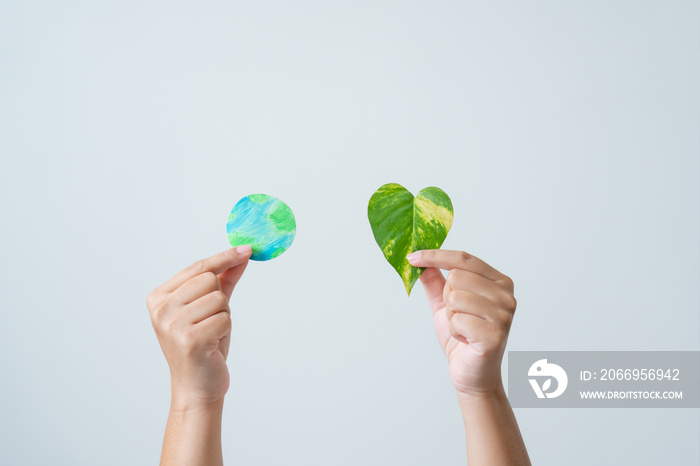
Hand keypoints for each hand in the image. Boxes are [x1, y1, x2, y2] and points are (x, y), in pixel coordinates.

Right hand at [146, 246, 251, 408]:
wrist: (197, 387)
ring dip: (223, 316)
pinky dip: (225, 330)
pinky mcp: (190, 340)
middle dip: (219, 299)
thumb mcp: (210, 308)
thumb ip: (224, 279)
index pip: (197, 267)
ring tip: (210, 334)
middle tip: (210, 322)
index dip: (223, 258)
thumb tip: (242, 254)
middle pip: (209, 280)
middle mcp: (161, 309)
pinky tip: (212, 344)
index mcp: (159, 298)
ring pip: (219, 299)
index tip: (245, 249)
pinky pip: (224, 318)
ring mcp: (173, 324)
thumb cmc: (203, 345)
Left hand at [407, 249, 516, 397]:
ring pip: (455, 297)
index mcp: (499, 281)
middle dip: (447, 298)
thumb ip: (435, 281)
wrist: (472, 374)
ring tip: (463, 329)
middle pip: (456, 276)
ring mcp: (504, 314)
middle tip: (459, 317)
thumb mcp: (445, 304)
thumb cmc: (463, 338)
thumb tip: (421, 260)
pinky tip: (466, 340)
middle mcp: (506, 295)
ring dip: (451, 317)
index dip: (435, 256)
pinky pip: (458, 320)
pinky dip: (455, 331)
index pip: (463, 258)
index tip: (412, 257)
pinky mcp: (495, 334)